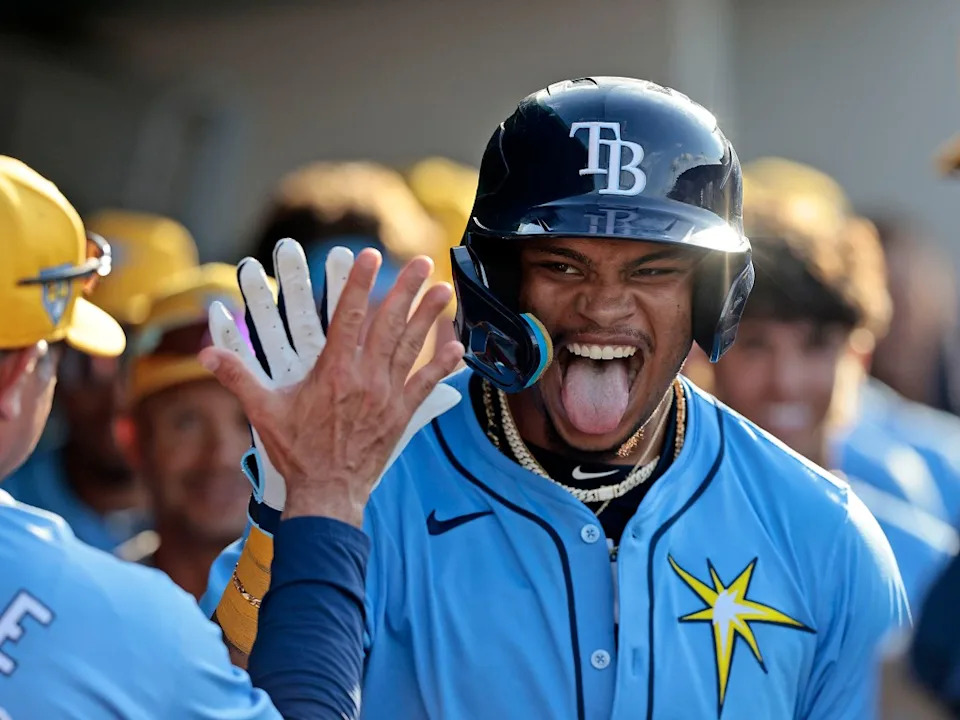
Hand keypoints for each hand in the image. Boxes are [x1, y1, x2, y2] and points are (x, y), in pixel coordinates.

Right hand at [200, 239, 463, 526]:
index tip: (370, 255)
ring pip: (410, 348)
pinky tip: (456, 346)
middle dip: (405, 290)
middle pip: (388, 324)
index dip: (359, 283)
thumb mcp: (263, 412)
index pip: (348, 317)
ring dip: (428, 317)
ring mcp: (387, 396)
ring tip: (443, 289)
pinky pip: (425, 384)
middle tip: (420, 261)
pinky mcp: (401, 415)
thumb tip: (206, 354)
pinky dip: (441, 364)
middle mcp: (365, 379)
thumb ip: (238, 377)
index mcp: (333, 372)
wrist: (327, 494)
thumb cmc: (296, 452)